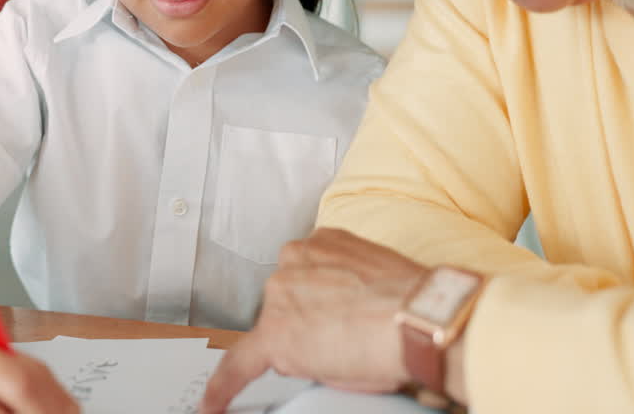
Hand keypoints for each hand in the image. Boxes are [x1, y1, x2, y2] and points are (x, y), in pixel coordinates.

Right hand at [200, 228, 427, 412]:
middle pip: (276, 313)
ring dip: (312, 291)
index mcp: (275, 335)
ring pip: (294, 279)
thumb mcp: (331, 375)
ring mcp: (300, 258)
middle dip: (297, 326)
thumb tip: (301, 349)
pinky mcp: (325, 237)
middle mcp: (278, 290)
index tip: (212, 404)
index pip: (237, 365)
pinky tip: (355, 283)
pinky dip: (329, 267)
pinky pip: (315, 254)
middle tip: (335, 337)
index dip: (221, 390)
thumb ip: (301, 358)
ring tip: (352, 307)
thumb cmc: (384, 350)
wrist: (422, 318)